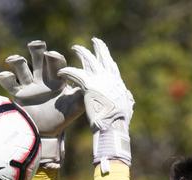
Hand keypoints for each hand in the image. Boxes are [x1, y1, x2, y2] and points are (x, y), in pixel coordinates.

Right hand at [0, 40, 84, 166]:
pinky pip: (9, 83)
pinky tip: (4, 75)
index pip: (55, 62)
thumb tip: (90, 79)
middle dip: (36, 49)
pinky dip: (5, 77)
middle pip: (37, 56)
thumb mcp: (76, 105)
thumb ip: (82, 91)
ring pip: (21, 66)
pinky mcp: (17, 95)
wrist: (46, 135)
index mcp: (56, 78)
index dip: (54, 58)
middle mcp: (41, 78)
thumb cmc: (62, 118)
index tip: (54, 57)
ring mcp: (28, 85)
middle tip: (37, 46)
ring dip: (17, 60)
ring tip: (15, 60)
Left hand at [59, 37, 133, 167]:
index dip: (108, 59)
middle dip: (99, 48)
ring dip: (81, 53)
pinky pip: (75, 74)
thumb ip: (127, 101)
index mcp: (118, 83)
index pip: (112, 67)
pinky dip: (67, 72)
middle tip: (95, 40)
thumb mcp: (126, 108)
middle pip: (103, 58)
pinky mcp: (89, 85)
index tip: (105, 53)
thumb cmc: (119, 122)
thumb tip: (130, 98)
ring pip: (88, 60)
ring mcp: (99, 79)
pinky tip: (61, 71)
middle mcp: (109, 78)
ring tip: (75, 47)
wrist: (113, 126)